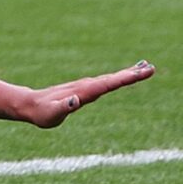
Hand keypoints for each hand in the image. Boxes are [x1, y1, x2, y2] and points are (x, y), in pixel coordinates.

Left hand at [17, 60, 156, 127]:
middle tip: (152, 68)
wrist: (31, 105)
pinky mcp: (85, 89)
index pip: (108, 84)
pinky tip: (126, 76)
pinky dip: (119, 77)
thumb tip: (75, 101)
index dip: (125, 79)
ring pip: (111, 79)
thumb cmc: (42, 113)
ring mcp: (86, 86)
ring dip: (128, 74)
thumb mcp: (51, 114)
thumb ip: (64, 107)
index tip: (140, 73)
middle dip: (132, 74)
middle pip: (113, 79)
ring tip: (146, 68)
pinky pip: (106, 82)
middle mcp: (86, 86)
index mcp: (83, 92)